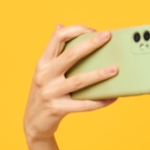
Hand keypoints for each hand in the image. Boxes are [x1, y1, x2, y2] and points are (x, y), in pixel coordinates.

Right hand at [23, 24, 117, 143]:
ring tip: (115, 69)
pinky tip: (113, 97)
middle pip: (70, 55)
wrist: (33, 123)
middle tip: (108, 36)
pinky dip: (100, 101)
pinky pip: (83, 105)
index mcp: (43, 63)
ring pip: (79, 80)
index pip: (57, 37)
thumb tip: (60, 25)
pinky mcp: (57, 109)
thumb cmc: (46, 93)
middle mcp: (44, 75)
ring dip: (99, 74)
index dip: (75, 30)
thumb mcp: (45, 72)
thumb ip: (55, 53)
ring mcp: (50, 93)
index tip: (93, 30)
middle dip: (90, 44)